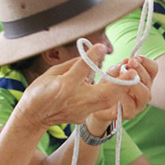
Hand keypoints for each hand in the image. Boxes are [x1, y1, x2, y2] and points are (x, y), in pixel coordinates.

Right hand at [18, 44, 136, 129]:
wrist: (33, 117)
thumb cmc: (40, 91)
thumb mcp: (52, 72)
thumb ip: (73, 65)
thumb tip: (90, 56)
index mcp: (64, 85)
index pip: (82, 69)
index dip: (93, 57)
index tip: (102, 47)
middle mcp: (75, 99)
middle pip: (103, 93)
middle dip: (121, 82)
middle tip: (131, 70)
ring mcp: (80, 111)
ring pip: (107, 102)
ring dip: (120, 89)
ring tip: (129, 76)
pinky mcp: (83, 117)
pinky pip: (101, 105)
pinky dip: (111, 95)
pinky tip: (116, 85)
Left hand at [87, 55, 156, 124]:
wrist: (97, 104)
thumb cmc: (108, 86)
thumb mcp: (111, 73)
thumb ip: (118, 68)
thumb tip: (126, 61)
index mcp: (143, 79)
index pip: (153, 69)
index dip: (146, 62)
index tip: (135, 58)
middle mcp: (144, 91)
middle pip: (149, 80)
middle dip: (140, 70)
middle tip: (129, 63)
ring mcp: (138, 104)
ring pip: (145, 94)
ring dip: (136, 84)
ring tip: (125, 77)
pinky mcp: (129, 114)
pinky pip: (131, 107)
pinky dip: (125, 98)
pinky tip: (118, 93)